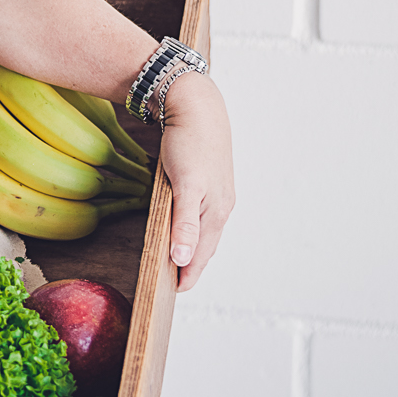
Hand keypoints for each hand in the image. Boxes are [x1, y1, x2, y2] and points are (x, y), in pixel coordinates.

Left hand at [155, 72, 235, 290]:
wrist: (197, 104)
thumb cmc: (189, 143)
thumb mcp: (184, 185)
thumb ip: (184, 224)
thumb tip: (184, 260)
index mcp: (216, 210)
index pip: (202, 254)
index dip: (189, 274)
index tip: (175, 292)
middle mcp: (222, 205)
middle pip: (206, 245)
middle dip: (193, 266)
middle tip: (175, 284)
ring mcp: (219, 192)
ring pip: (206, 230)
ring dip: (195, 248)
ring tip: (181, 263)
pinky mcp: (211, 180)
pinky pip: (203, 214)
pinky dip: (195, 228)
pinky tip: (188, 228)